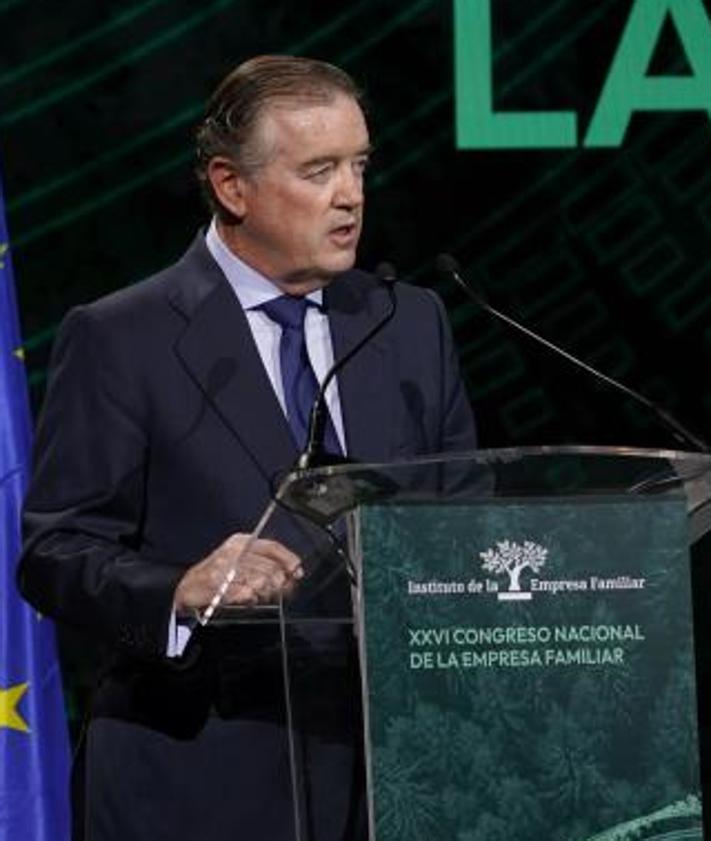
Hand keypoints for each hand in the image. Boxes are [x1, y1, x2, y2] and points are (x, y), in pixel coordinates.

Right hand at [174, 533, 302, 612]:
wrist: (189, 586)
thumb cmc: (219, 574)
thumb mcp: (242, 560)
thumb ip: (266, 563)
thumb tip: (293, 573)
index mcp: (242, 541)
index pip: (272, 546)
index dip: (288, 559)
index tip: (297, 571)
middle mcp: (234, 551)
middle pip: (269, 567)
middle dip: (278, 583)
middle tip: (276, 592)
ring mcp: (224, 567)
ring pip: (260, 581)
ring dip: (264, 593)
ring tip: (259, 595)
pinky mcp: (217, 584)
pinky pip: (245, 593)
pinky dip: (250, 599)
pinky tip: (247, 598)